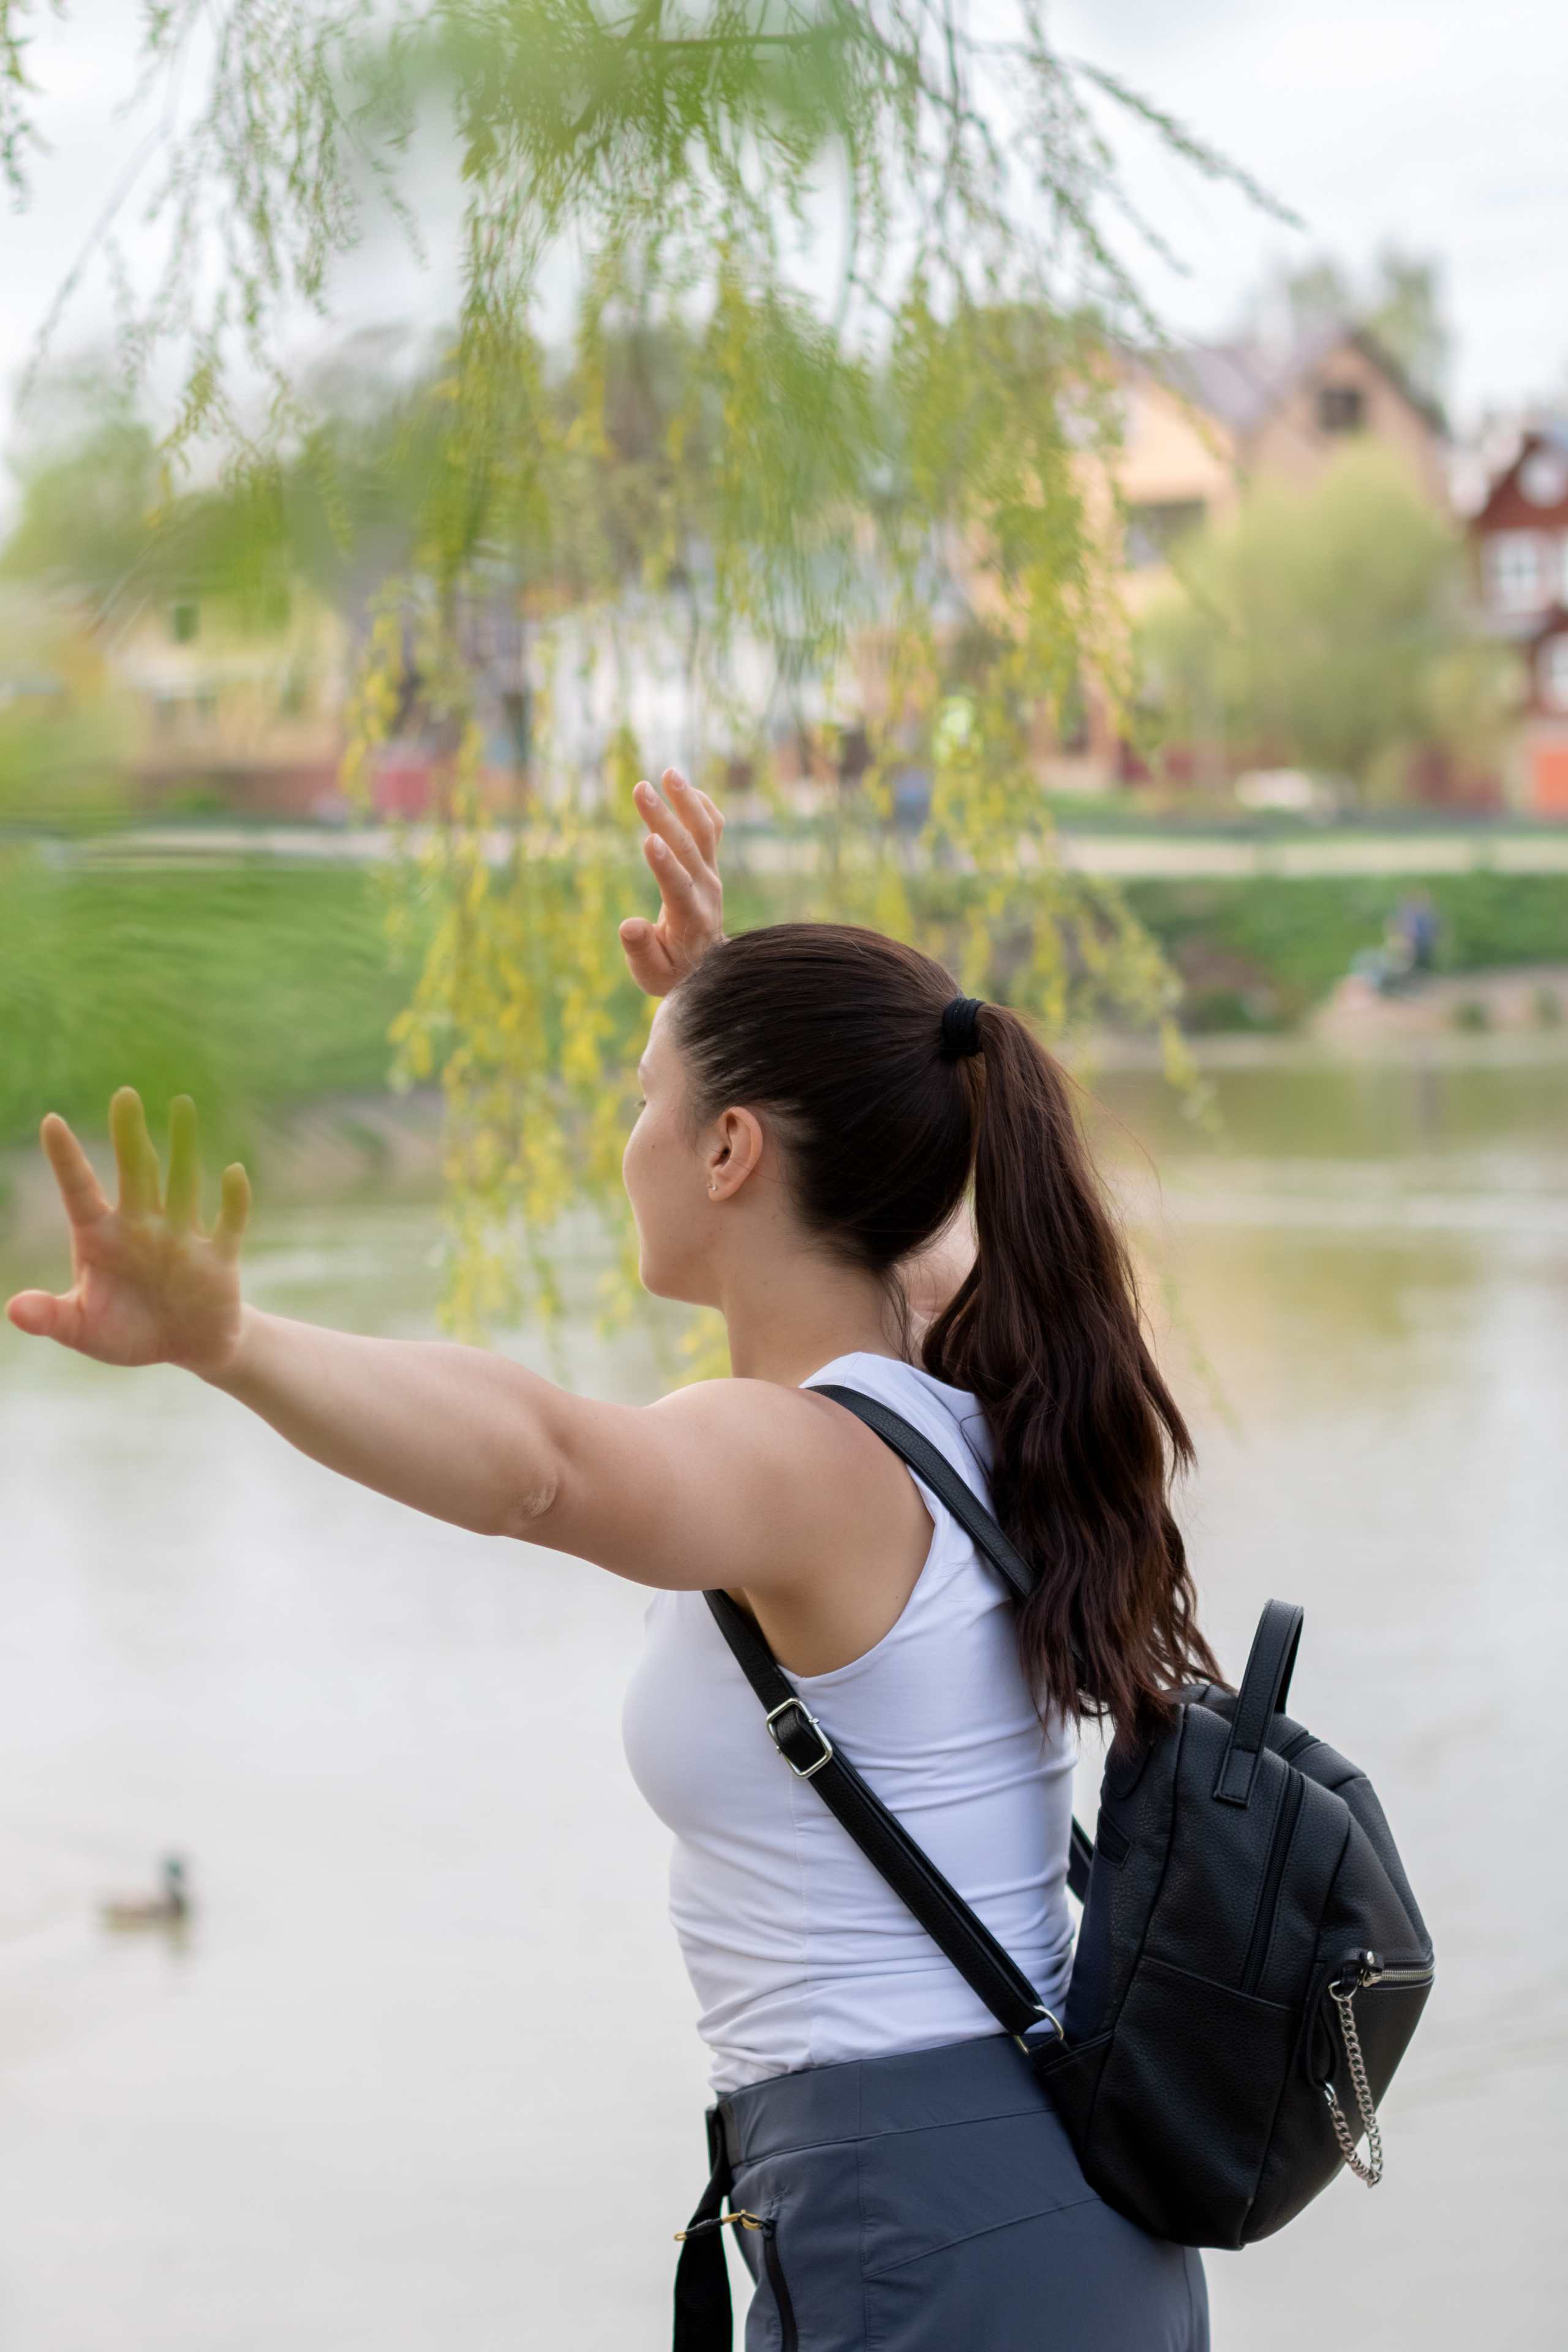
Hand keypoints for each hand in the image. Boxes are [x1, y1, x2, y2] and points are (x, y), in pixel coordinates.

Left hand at [6, 1089, 249, 1375]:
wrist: (187, 1346)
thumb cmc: (128, 1333)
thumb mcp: (84, 1331)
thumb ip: (52, 1317)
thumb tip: (14, 1310)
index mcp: (101, 1239)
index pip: (79, 1192)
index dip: (66, 1159)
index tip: (51, 1121)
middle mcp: (141, 1228)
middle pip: (134, 1174)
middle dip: (128, 1137)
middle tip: (124, 1095)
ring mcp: (181, 1238)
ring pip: (182, 1185)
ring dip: (182, 1148)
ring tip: (181, 1105)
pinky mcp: (218, 1259)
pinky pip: (227, 1224)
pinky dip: (233, 1200)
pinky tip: (233, 1171)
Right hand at [618, 768, 724, 994]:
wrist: (708, 968)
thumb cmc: (673, 973)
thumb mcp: (652, 974)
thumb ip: (641, 951)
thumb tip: (629, 926)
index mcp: (691, 918)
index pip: (678, 886)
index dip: (665, 864)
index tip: (649, 840)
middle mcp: (707, 891)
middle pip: (688, 849)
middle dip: (663, 818)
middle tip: (641, 789)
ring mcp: (712, 875)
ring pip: (704, 832)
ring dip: (687, 800)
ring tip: (669, 772)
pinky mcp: (711, 865)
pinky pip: (712, 829)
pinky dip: (702, 805)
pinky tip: (684, 785)